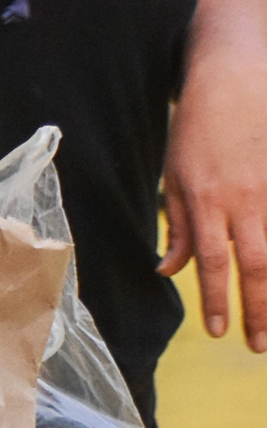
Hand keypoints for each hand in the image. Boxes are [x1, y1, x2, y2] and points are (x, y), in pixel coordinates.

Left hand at [162, 58, 266, 350]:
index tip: (217, 331)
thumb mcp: (175, 176)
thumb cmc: (199, 130)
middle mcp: (246, 200)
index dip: (216, 300)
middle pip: (257, 266)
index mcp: (207, 200)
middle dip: (258, 310)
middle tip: (257, 345)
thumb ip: (179, 226)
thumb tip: (169, 270)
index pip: (213, 262)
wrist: (236, 82)